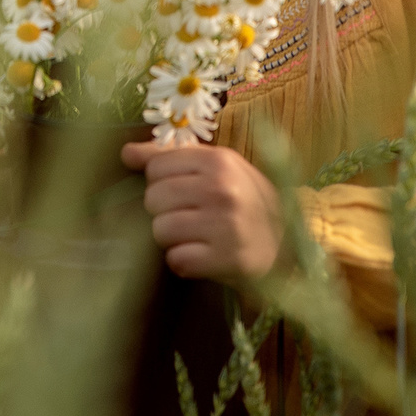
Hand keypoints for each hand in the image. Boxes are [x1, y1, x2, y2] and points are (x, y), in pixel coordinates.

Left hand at [121, 140, 281, 284]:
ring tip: (194, 236)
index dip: (161, 181)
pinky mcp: (225, 259)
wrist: (290, 243)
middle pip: (153, 198)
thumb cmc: (246, 199)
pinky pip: (176, 259)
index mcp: (218, 160)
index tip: (181, 191)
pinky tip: (201, 255)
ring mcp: (224, 225)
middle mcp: (221, 189)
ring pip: (160, 230)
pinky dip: (183, 261)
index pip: (156, 167)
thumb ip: (170, 157)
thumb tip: (126, 153)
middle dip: (164, 210)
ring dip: (171, 238)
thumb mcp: (218, 167)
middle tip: (188, 216)